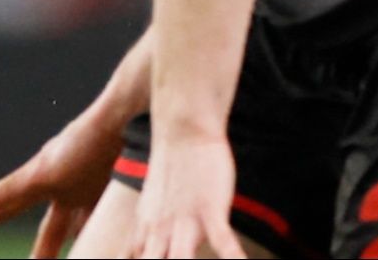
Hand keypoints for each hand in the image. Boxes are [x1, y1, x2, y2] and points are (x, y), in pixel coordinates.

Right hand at [0, 112, 119, 258]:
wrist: (134, 117)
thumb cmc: (85, 143)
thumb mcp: (44, 172)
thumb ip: (10, 190)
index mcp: (44, 182)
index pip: (10, 206)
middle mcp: (70, 187)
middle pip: (52, 227)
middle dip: (43, 248)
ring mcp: (98, 188)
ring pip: (84, 225)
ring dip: (81, 242)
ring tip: (81, 253)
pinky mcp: (125, 187)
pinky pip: (114, 218)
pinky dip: (109, 233)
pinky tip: (117, 245)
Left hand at [130, 130, 243, 258]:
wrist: (184, 131)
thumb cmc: (172, 166)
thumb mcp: (150, 202)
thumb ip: (148, 227)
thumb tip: (147, 242)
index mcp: (145, 230)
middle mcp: (160, 231)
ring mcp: (185, 221)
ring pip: (179, 259)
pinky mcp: (211, 209)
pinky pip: (222, 240)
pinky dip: (233, 255)